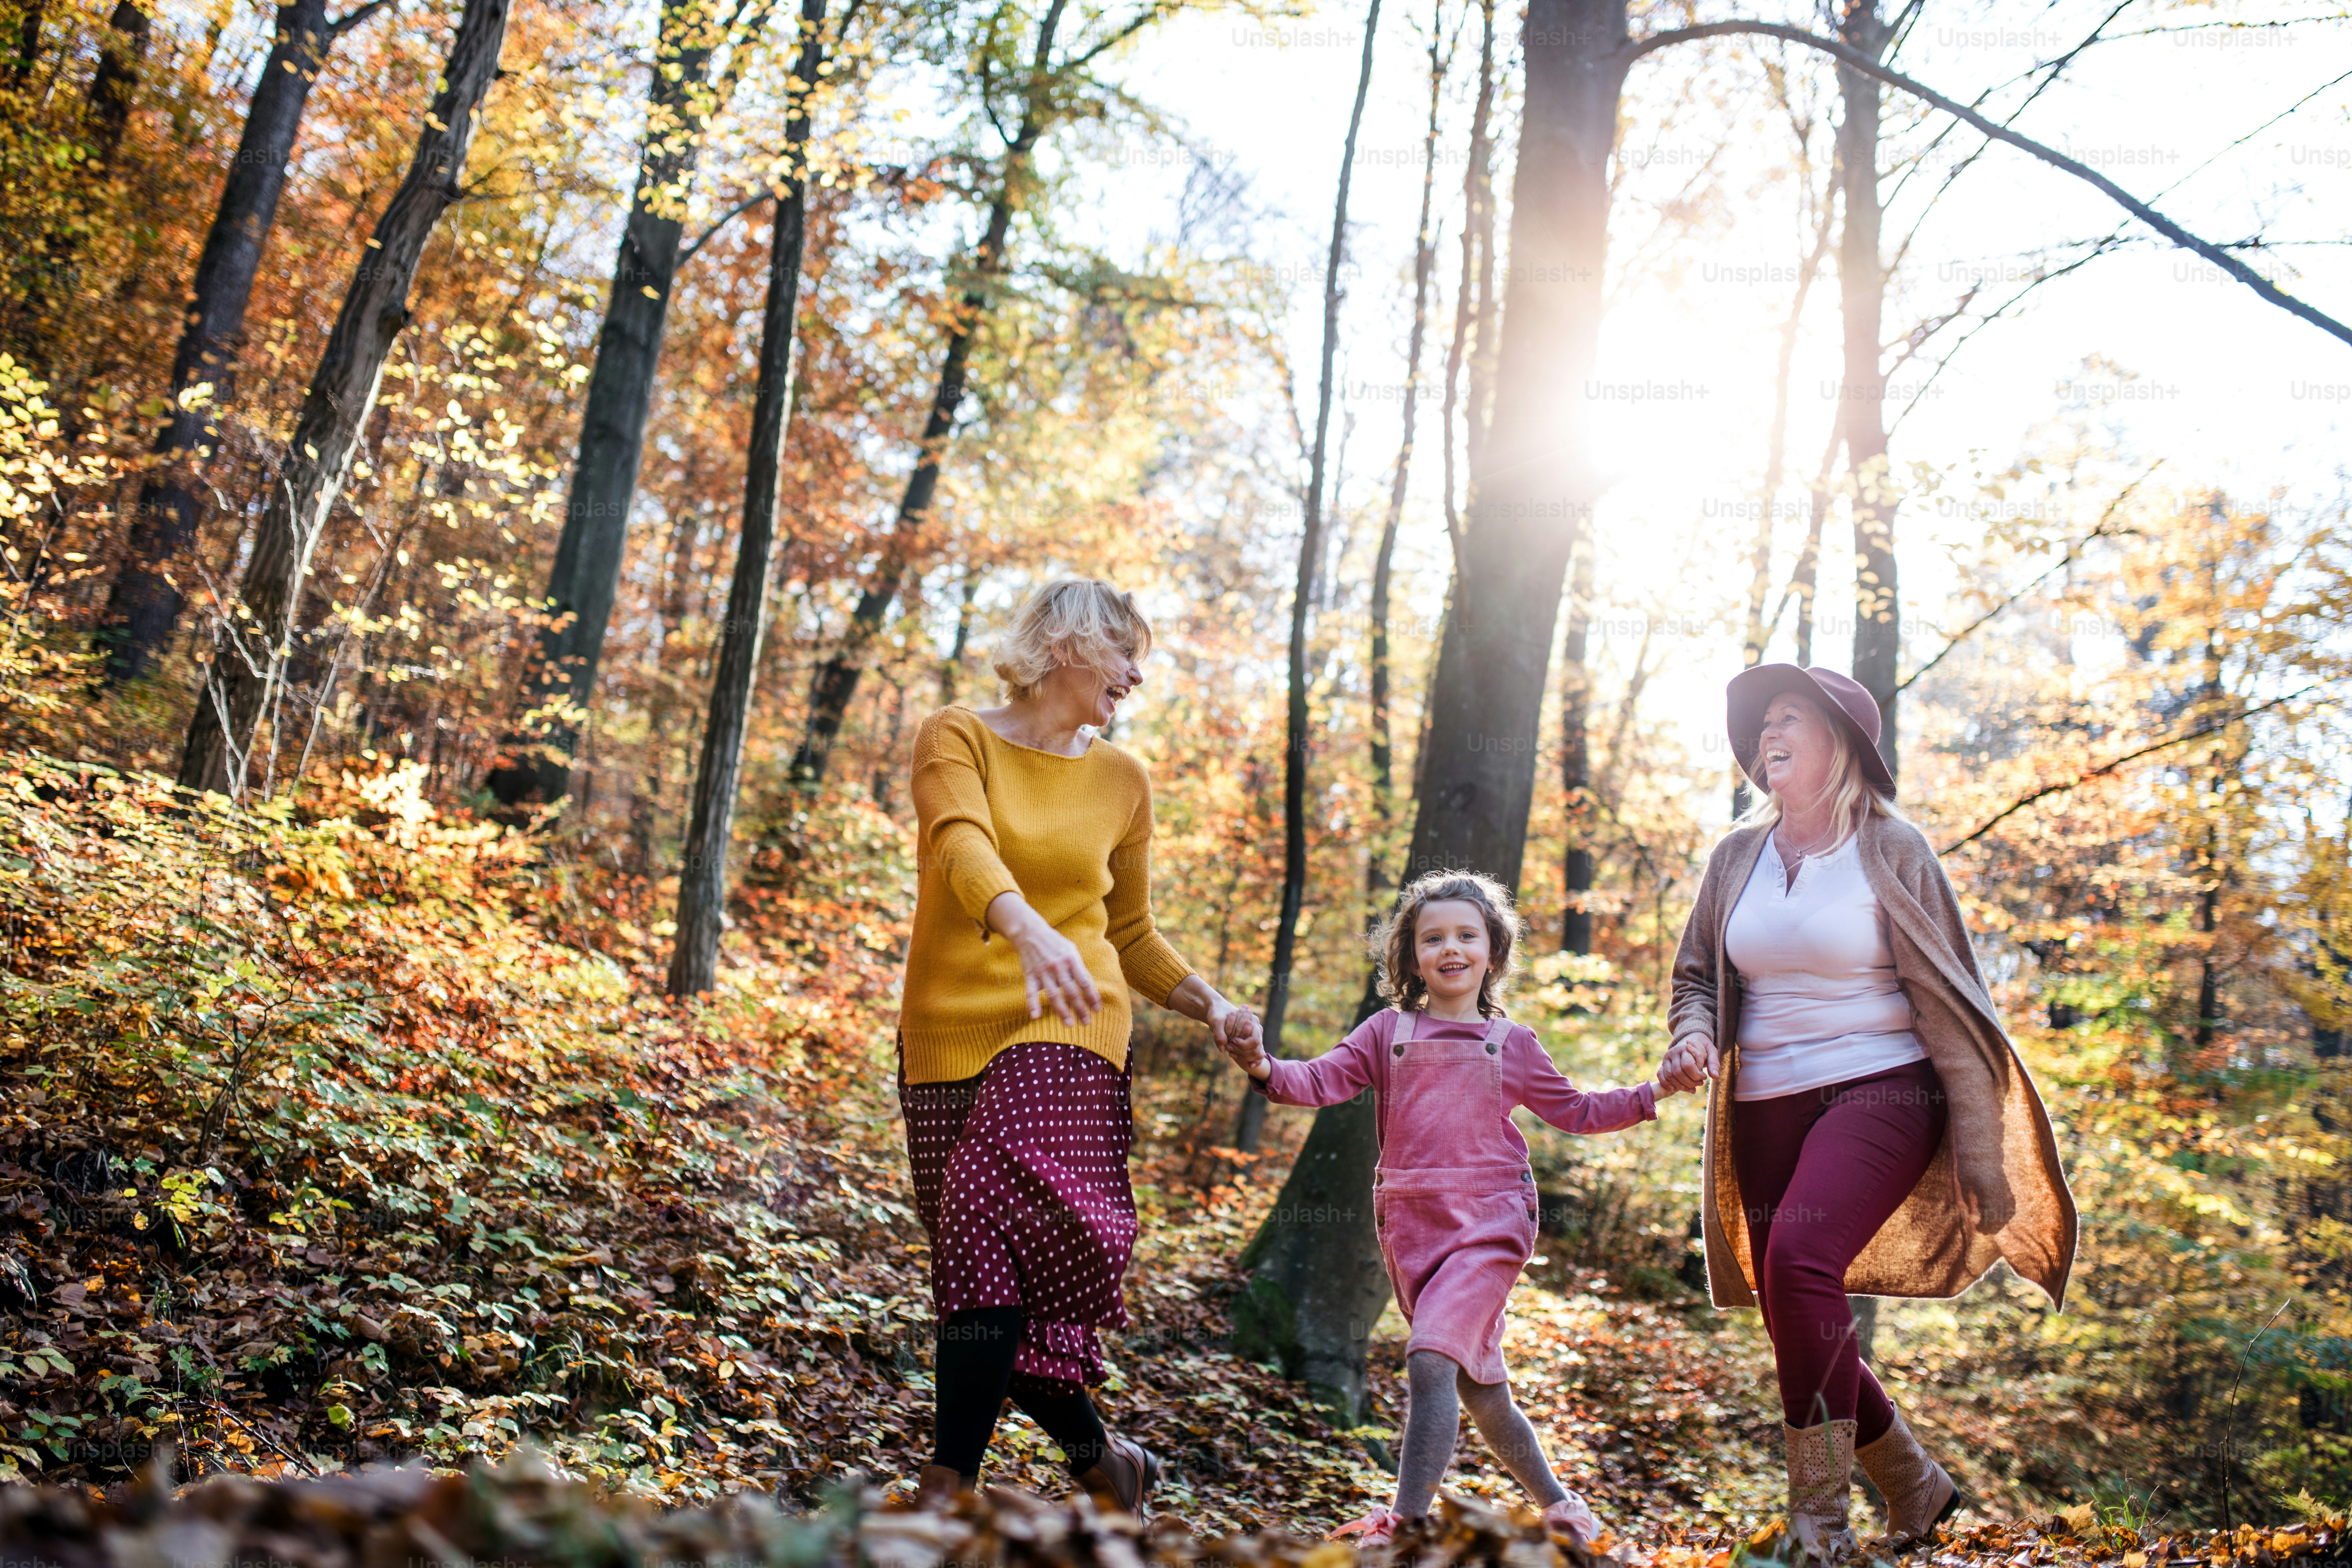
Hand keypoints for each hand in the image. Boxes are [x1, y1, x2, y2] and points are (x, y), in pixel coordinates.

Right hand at [987, 892, 1101, 1024]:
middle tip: (1087, 1022)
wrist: (1030, 932)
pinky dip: (1032, 1004)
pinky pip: (1031, 992)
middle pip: (1071, 992)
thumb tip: (1088, 987)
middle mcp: (1058, 966)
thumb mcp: (1071, 950)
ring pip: (1053, 995)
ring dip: (1062, 1011)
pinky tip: (1035, 1016)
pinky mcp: (1030, 975)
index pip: (1084, 982)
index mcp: (1071, 959)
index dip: (1092, 997)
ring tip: (1069, 1024)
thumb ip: (1079, 967)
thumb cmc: (1055, 943)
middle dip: (1080, 1009)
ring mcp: (1043, 972)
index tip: (1097, 1010)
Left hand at [1212, 1002, 1267, 1077]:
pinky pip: (1254, 1054)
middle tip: (1229, 1051)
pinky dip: (1249, 1059)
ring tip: (1230, 1053)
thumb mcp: (1216, 1021)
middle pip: (1256, 1049)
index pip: (1254, 1040)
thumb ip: (1219, 1033)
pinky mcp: (1250, 1040)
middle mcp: (1256, 1028)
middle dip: (1243, 1052)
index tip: (1230, 1044)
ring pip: (1256, 1053)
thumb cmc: (1217, 1014)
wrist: (1217, 1012)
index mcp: (1252, 1021)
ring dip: (1244, 1057)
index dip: (1243, 1046)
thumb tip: (1223, 1047)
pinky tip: (1240, 1060)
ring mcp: (1254, 1035)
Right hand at [1656, 1036, 1717, 1094]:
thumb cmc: (1702, 1048)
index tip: (1704, 1077)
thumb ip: (1714, 1063)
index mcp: (1686, 1048)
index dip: (1696, 1075)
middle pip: (1678, 1072)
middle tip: (1699, 1084)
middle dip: (1690, 1082)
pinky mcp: (1663, 1064)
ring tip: (1692, 1088)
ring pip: (1670, 1075)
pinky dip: (1666, 1083)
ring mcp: (1666, 1058)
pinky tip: (1675, 1089)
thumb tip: (1715, 1077)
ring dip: (1681, 1086)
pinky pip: (1660, 1074)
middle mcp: (1674, 1052)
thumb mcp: (1711, 1052)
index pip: (1688, 1065)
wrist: (1690, 1040)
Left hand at [1961, 1167, 2015, 1231]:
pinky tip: (2001, 1218)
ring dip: (2001, 1221)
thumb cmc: (1968, 1167)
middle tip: (1983, 1230)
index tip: (1978, 1229)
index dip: (1986, 1224)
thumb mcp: (1964, 1183)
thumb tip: (1972, 1215)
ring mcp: (2005, 1189)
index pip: (1991, 1213)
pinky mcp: (2007, 1187)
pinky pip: (2011, 1204)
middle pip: (2001, 1214)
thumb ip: (1968, 1199)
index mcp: (1988, 1189)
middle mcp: (1999, 1190)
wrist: (1981, 1152)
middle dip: (1993, 1225)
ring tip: (1991, 1227)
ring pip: (2009, 1210)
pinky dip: (2007, 1213)